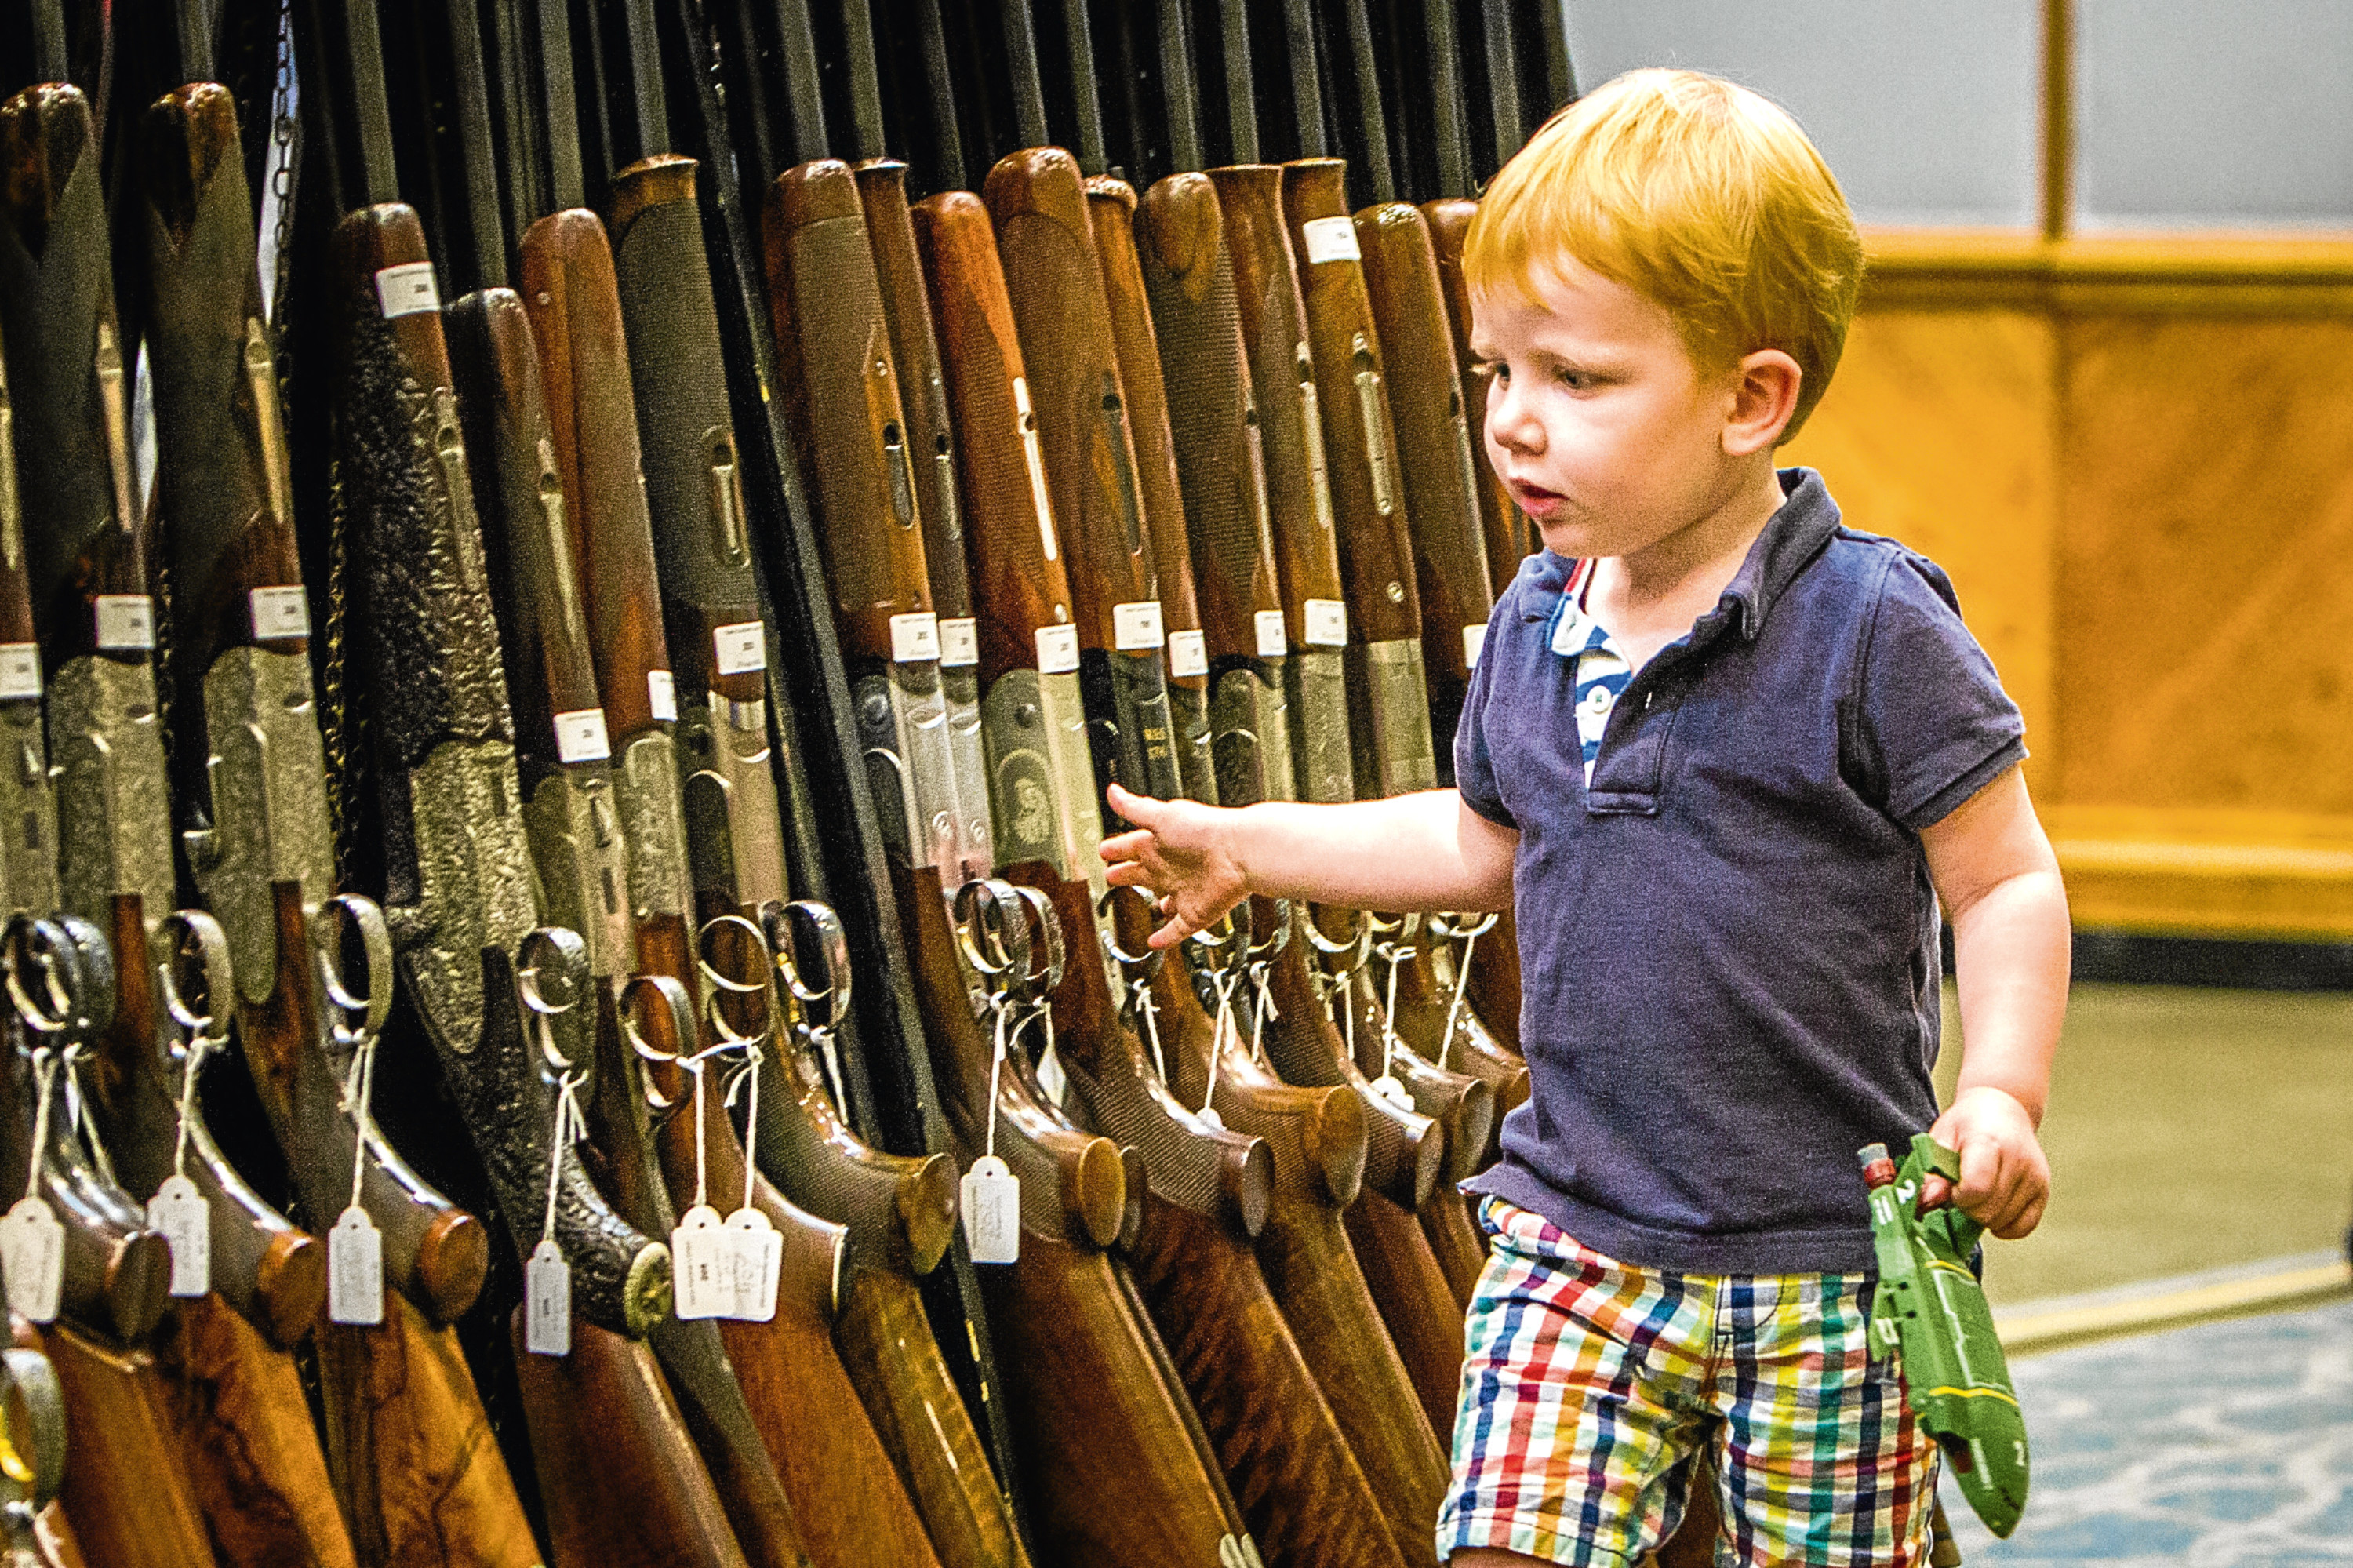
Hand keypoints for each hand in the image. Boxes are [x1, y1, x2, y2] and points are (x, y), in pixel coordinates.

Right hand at [1099, 783, 1249, 947]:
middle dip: (1126, 874)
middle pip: (1142, 873)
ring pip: (1163, 900)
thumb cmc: (1205, 831)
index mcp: (1160, 844)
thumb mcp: (1162, 817)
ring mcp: (1184, 891)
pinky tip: (1154, 943)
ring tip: (1140, 906)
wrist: (1240, 853)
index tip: (1104, 850)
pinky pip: (1177, 929)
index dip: (1116, 849)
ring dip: (1152, 903)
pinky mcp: (1195, 913)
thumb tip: (1113, 791)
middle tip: (1111, 875)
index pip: (1132, 846)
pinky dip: (1165, 937)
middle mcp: (1171, 867)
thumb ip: (1135, 808)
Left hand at [1924, 1086, 2049, 1239]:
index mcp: (1988, 1142)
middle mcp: (2018, 1160)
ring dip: (1984, 1216)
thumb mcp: (1942, 1139)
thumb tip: (1927, 1202)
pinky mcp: (2043, 1189)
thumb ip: (1933, 1173)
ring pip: (2003, 1221)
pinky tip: (1994, 1208)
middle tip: (1962, 1190)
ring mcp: (2035, 1176)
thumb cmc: (1966, 1126)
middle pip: (1988, 1210)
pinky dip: (2005, 1226)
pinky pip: (2024, 1226)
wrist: (2003, 1112)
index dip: (1957, 1196)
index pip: (1975, 1190)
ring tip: (1979, 1193)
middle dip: (1967, 1208)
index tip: (1951, 1185)